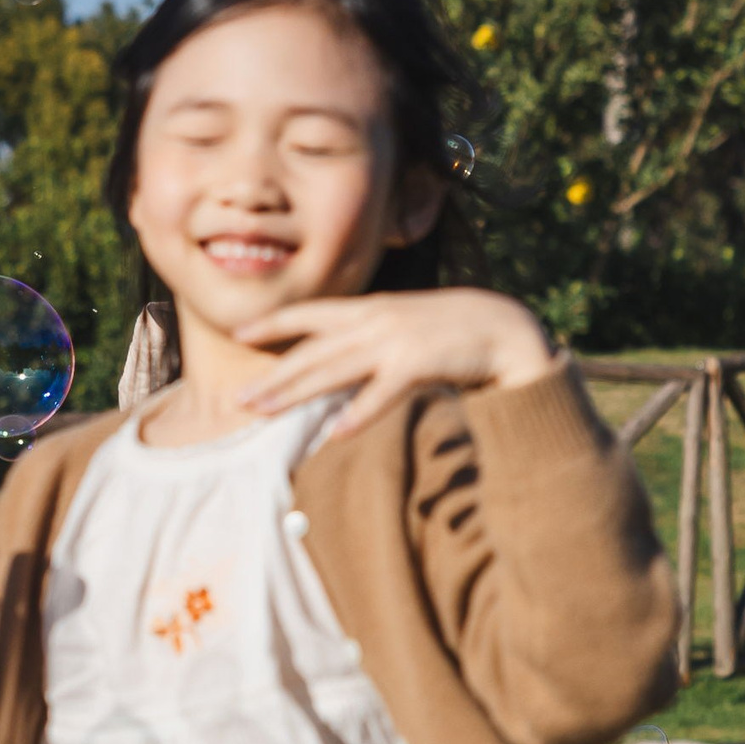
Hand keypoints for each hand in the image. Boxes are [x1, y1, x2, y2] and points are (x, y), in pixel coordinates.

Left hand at [232, 289, 560, 439]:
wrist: (507, 329)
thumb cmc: (456, 333)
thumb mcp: (406, 326)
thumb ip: (373, 339)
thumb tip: (342, 358)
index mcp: (373, 309)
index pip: (313, 315)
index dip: (275, 323)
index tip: (239, 332)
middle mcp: (377, 322)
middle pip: (312, 352)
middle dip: (273, 375)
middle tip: (237, 398)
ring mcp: (396, 342)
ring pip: (333, 371)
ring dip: (294, 393)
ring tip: (262, 411)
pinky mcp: (419, 363)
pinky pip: (381, 394)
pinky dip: (358, 414)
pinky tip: (334, 434)